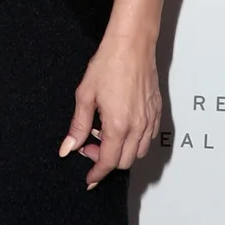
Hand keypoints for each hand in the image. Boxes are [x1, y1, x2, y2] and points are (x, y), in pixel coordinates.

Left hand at [59, 33, 160, 186]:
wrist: (132, 44)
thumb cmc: (109, 64)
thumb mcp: (85, 96)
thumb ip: (77, 126)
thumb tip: (68, 148)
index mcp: (118, 126)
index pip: (108, 162)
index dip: (97, 173)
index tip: (89, 179)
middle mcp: (138, 127)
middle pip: (124, 162)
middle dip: (105, 161)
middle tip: (89, 146)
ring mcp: (150, 120)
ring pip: (139, 152)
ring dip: (121, 152)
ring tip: (103, 133)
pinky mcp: (157, 112)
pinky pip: (148, 138)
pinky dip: (135, 141)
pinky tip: (121, 127)